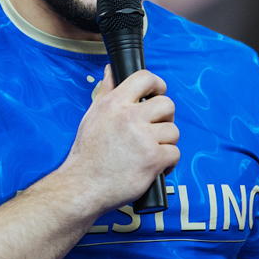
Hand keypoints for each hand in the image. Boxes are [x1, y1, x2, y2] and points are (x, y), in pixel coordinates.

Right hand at [61, 66, 179, 211]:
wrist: (83, 186)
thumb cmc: (87, 155)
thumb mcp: (92, 116)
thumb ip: (105, 92)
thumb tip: (110, 71)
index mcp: (114, 104)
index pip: (144, 78)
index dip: (157, 84)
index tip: (158, 92)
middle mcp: (129, 117)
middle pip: (167, 104)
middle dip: (166, 117)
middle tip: (156, 129)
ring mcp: (143, 138)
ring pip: (173, 131)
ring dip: (166, 143)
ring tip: (151, 152)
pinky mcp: (153, 159)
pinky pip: (175, 153)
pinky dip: (169, 162)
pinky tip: (156, 166)